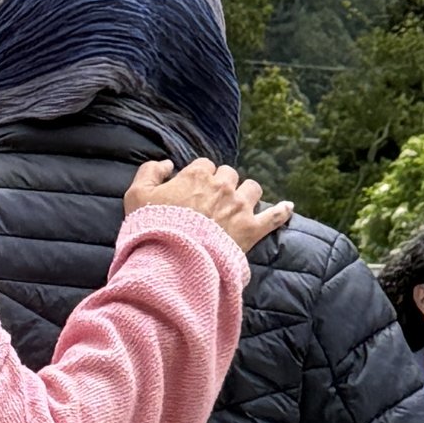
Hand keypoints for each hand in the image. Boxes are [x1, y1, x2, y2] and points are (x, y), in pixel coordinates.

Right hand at [124, 157, 294, 256]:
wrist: (173, 258)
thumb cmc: (153, 227)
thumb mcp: (136, 196)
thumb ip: (149, 172)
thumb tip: (166, 163)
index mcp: (196, 175)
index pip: (204, 165)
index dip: (198, 176)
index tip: (192, 190)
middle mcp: (221, 186)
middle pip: (229, 174)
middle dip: (222, 184)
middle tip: (212, 201)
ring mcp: (239, 207)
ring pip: (252, 188)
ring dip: (246, 194)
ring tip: (238, 205)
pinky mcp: (252, 228)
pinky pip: (274, 216)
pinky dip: (282, 211)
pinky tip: (287, 207)